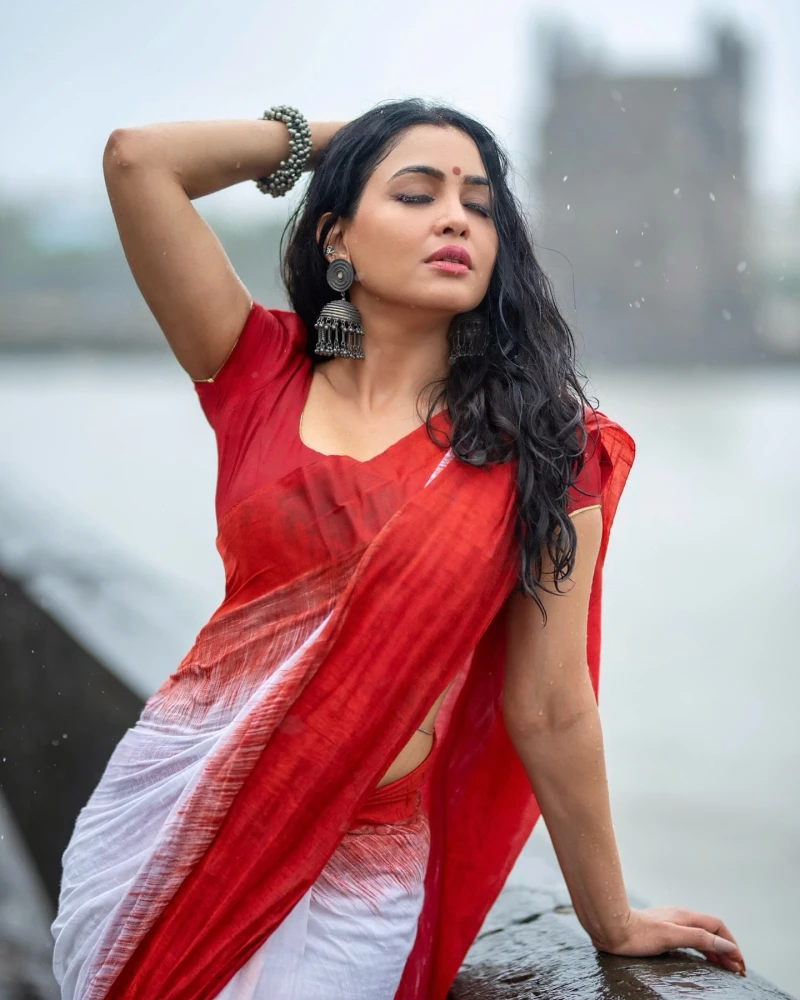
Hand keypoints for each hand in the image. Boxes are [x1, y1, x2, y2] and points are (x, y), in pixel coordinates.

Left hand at [593, 906, 745, 975]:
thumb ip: (700, 939)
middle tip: (737, 971)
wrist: (611, 928)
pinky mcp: (663, 930)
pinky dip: (703, 949)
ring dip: (716, 950)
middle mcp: (681, 917)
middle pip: (712, 931)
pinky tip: (703, 959)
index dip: (732, 944)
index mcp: (685, 916)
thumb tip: (727, 945)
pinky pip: (691, 939)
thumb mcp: (671, 937)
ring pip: (701, 935)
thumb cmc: (638, 934)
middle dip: (727, 949)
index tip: (739, 964)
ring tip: (725, 968)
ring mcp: (672, 922)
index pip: (718, 926)